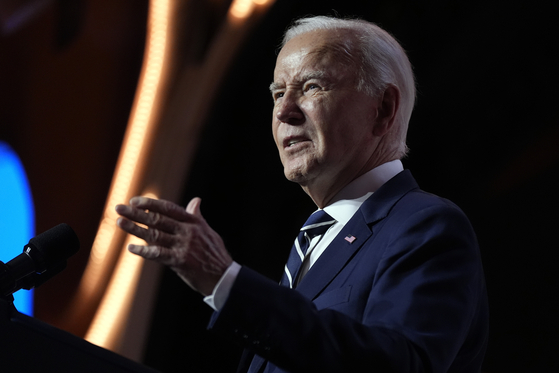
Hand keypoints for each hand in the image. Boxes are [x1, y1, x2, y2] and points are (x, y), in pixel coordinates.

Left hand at [115, 196, 232, 295]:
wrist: (223, 276)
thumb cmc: (214, 253)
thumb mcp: (207, 231)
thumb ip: (196, 216)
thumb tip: (196, 201)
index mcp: (193, 222)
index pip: (168, 208)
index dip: (150, 203)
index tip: (134, 200)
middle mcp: (188, 231)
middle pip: (157, 219)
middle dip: (136, 213)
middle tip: (118, 208)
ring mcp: (184, 246)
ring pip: (154, 235)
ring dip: (135, 229)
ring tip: (120, 222)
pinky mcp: (180, 261)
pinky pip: (158, 254)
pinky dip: (144, 251)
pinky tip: (131, 248)